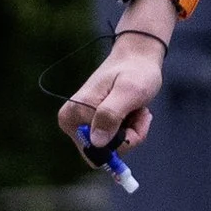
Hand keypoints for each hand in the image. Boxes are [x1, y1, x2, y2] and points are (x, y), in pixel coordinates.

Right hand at [57, 29, 167, 164]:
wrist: (137, 58)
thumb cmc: (134, 71)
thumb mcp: (128, 91)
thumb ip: (111, 114)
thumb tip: (96, 142)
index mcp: (73, 114)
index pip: (96, 152)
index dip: (120, 142)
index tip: (132, 118)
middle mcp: (73, 122)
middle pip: (104, 153)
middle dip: (128, 136)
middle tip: (137, 113)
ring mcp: (84, 124)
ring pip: (114, 148)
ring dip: (132, 131)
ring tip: (136, 109)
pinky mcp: (95, 124)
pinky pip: (116, 141)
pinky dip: (131, 128)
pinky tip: (133, 111)